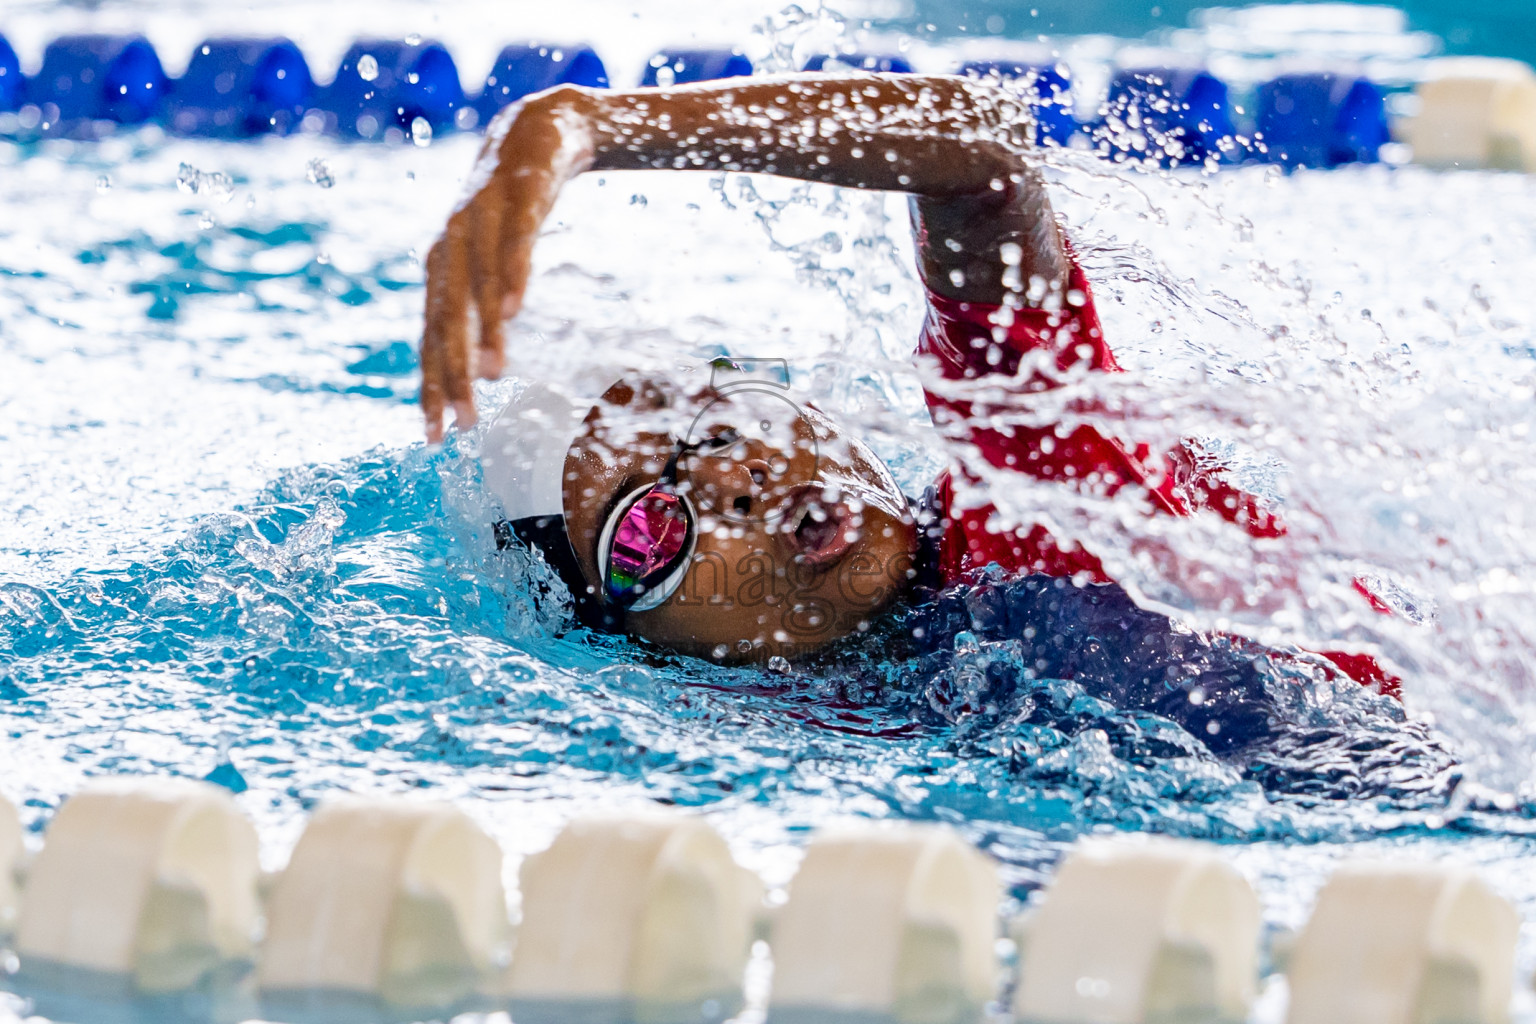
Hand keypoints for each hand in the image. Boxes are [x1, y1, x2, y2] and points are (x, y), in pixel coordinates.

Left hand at [419, 88, 595, 441]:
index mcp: (442, 269)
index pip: (431, 341)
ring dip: (484, 332)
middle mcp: (450, 246)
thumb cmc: (515, 207)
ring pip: (477, 286)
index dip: (431, 390)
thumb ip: (483, 309)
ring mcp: (481, 218)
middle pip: (447, 322)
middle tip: (464, 422)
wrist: (540, 129)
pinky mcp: (518, 195)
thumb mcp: (494, 261)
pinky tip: (514, 310)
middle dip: (453, 375)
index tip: (436, 439)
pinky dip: (510, 276)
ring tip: (494, 377)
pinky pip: (513, 242)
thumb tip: (482, 370)